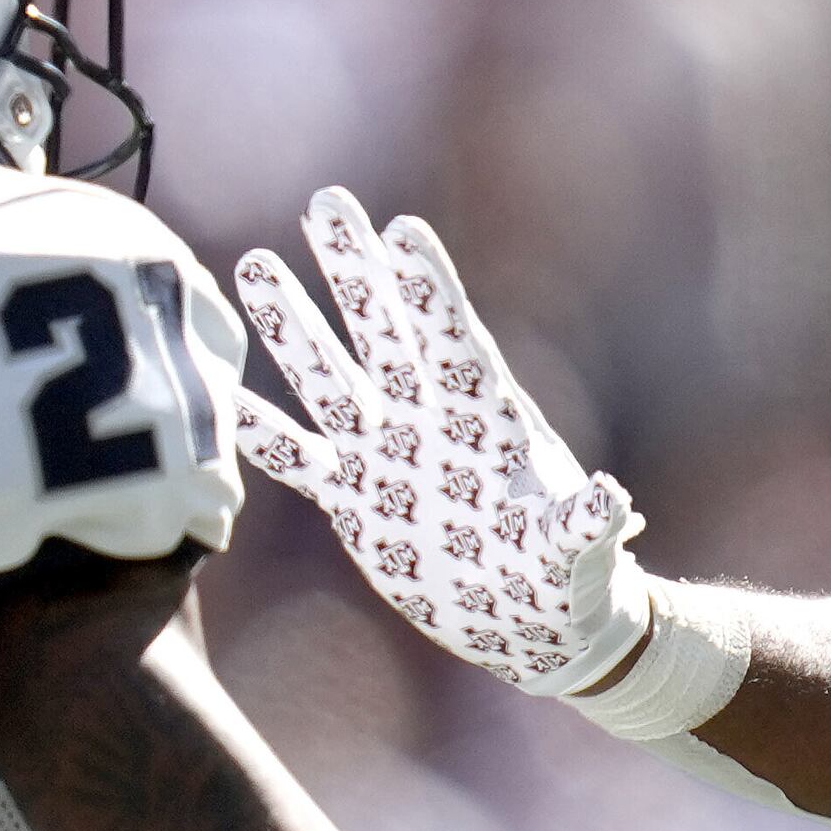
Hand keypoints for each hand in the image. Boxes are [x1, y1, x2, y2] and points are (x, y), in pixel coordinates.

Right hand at [233, 190, 647, 694]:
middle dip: (355, 270)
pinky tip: (220, 395)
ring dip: (293, 328)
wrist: (536, 628)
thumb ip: (585, 527)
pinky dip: (263, 432)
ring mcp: (387, 458)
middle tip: (327, 201)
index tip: (402, 229)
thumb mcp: (579, 556)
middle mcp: (429, 424)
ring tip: (256, 266)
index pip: (450, 340)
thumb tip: (609, 501)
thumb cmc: (571, 584)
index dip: (428, 289)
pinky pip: (299, 458)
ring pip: (329, 379)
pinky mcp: (356, 504)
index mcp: (486, 421)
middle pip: (384, 332)